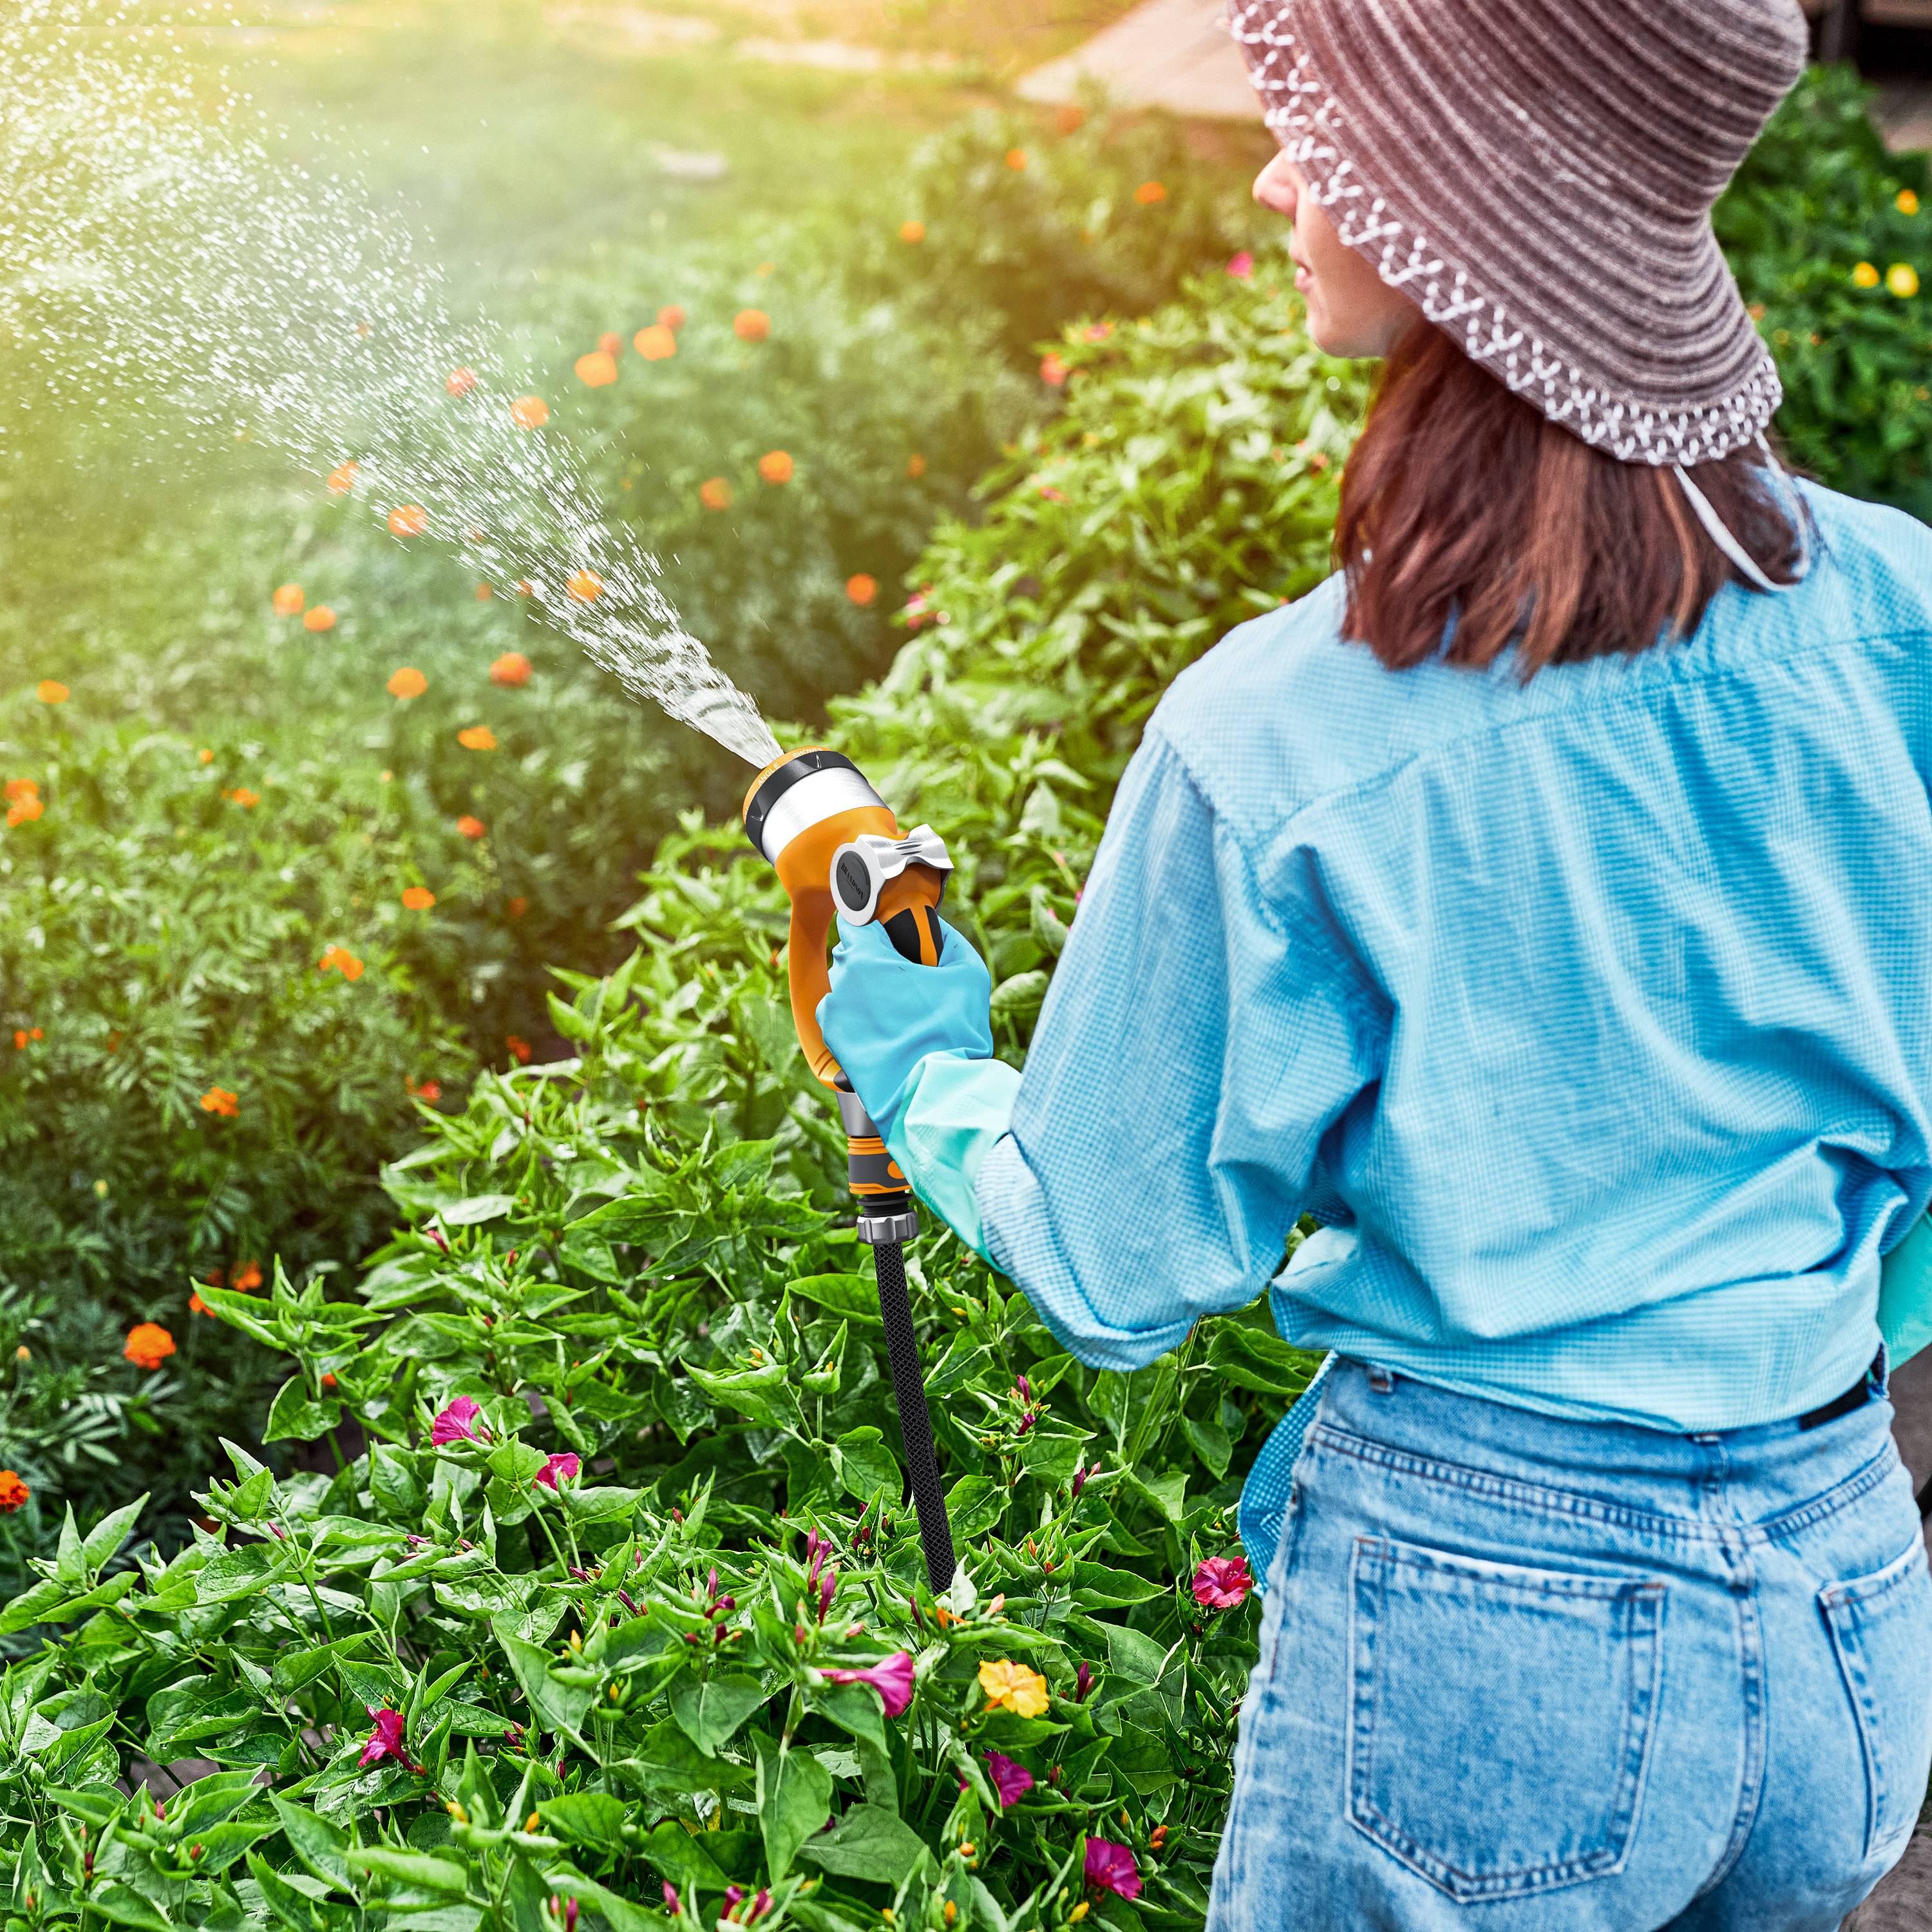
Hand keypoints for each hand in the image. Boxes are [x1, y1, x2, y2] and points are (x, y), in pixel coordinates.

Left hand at [817, 915, 993, 1140]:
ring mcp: (833, 1016)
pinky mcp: (833, 1043)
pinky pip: (842, 1016)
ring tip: (899, 1008)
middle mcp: (841, 984)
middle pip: (851, 953)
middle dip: (874, 958)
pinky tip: (886, 1029)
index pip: (853, 919)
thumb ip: (950, 941)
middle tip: (906, 974)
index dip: (874, 922)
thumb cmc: (951, 1035)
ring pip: (845, 986)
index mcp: (867, 959)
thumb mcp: (969, 975)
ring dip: (865, 988)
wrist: (934, 1094)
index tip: (890, 932)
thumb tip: (935, 932)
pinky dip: (858, 1016)